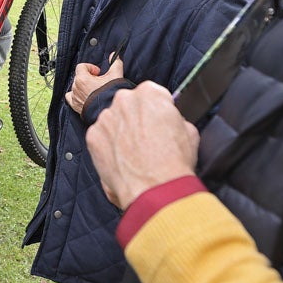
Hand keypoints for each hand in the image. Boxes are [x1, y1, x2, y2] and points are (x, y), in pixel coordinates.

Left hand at [65, 56, 124, 113]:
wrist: (108, 110)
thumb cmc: (110, 94)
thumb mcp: (116, 75)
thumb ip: (115, 63)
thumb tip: (114, 56)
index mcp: (82, 78)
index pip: (81, 66)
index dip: (90, 67)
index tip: (98, 72)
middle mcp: (76, 87)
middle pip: (79, 76)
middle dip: (88, 77)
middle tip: (98, 81)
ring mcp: (74, 97)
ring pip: (75, 87)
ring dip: (83, 86)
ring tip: (94, 90)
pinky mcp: (75, 106)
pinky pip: (70, 97)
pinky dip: (76, 95)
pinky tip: (84, 96)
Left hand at [86, 81, 198, 208]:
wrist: (155, 190)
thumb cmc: (174, 162)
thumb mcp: (189, 132)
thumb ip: (174, 119)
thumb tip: (170, 121)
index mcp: (150, 93)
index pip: (151, 94)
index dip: (156, 111)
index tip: (158, 123)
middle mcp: (124, 100)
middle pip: (129, 105)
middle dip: (136, 119)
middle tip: (146, 140)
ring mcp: (105, 118)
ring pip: (113, 121)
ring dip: (121, 132)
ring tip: (134, 154)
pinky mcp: (93, 136)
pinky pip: (101, 137)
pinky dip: (109, 147)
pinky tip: (122, 160)